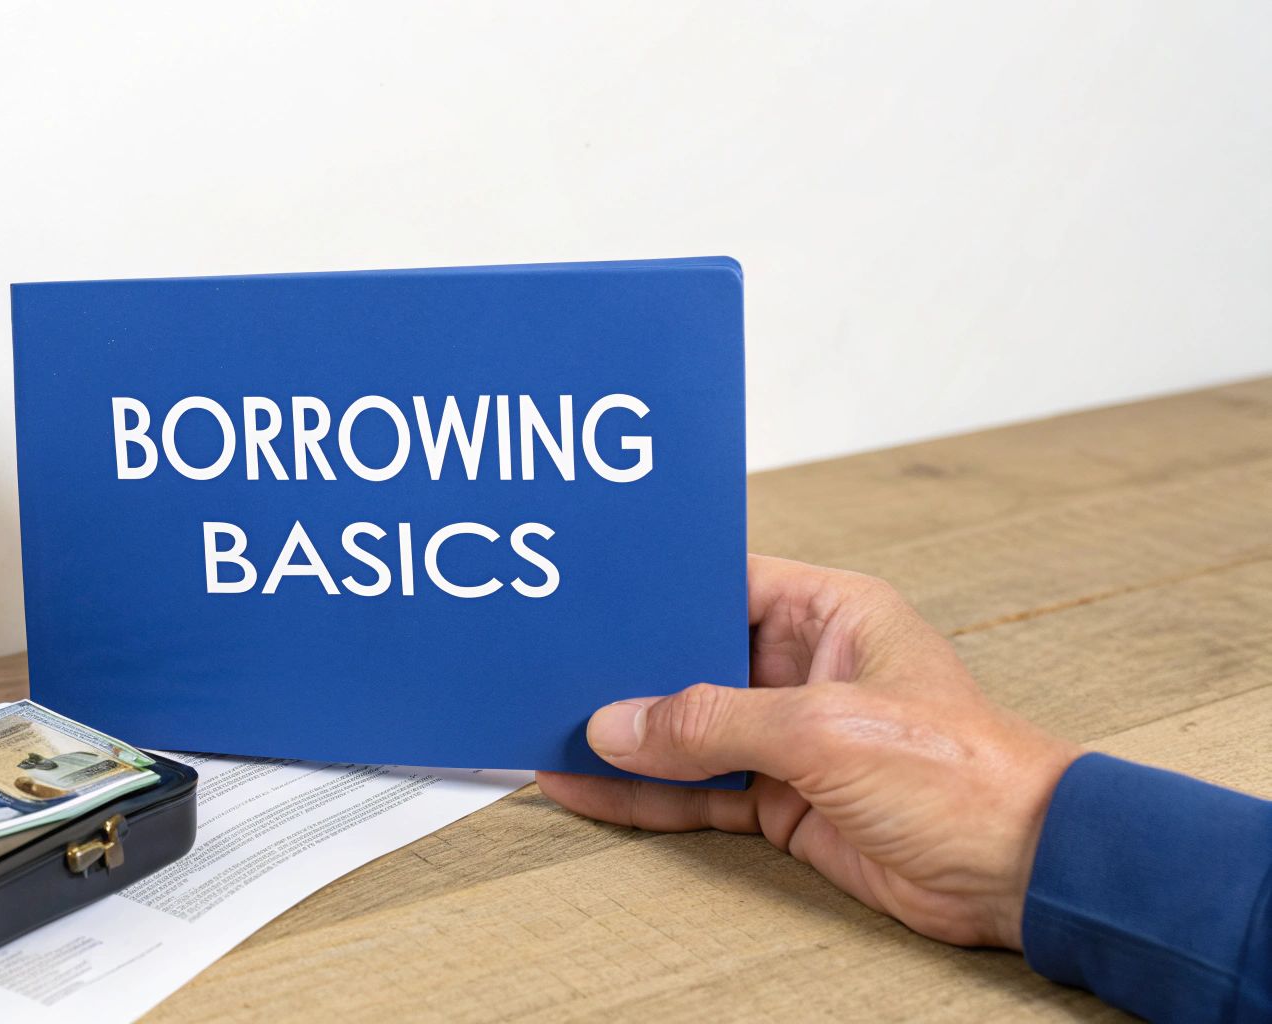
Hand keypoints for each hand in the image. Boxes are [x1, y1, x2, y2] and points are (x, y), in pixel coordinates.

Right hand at [536, 554, 1081, 949]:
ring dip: (626, 739)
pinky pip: (696, 790)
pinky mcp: (783, 798)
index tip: (593, 600)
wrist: (1021, 873)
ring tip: (549, 730)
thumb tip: (622, 724)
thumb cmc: (963, 773)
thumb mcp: (825, 730)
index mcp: (831, 615)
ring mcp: (792, 737)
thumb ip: (714, 724)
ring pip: (686, 732)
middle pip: (693, 661)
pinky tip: (588, 788)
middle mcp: (806, 668)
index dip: (659, 593)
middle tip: (551, 670)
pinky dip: (643, 795)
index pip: (725, 585)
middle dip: (627, 673)